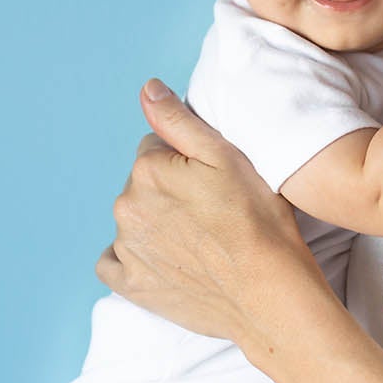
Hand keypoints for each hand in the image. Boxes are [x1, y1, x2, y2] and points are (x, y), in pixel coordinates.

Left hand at [96, 80, 325, 346]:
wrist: (269, 293)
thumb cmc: (257, 220)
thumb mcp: (227, 156)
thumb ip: (178, 120)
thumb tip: (147, 89)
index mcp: (147, 170)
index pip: (157, 147)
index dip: (188, 161)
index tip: (213, 181)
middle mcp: (127, 207)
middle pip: (143, 183)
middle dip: (170, 191)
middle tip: (213, 210)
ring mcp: (127, 249)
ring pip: (134, 219)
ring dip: (156, 223)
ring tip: (199, 239)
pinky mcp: (132, 285)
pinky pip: (113, 262)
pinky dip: (133, 257)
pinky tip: (164, 259)